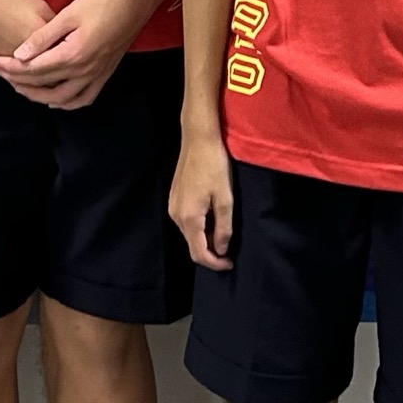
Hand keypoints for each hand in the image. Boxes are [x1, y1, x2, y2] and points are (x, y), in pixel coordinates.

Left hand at [0, 0, 167, 109]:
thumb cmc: (103, 0)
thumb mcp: (69, 14)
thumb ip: (43, 37)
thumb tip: (19, 54)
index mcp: (74, 55)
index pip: (34, 69)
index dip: (11, 68)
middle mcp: (85, 71)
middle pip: (45, 86)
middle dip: (18, 82)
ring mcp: (98, 75)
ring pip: (63, 99)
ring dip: (40, 96)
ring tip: (21, 88)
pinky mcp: (106, 73)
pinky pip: (84, 98)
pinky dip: (67, 103)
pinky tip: (56, 99)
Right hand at [171, 134, 235, 268]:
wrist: (198, 139)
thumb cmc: (215, 166)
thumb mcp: (225, 199)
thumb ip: (223, 227)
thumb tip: (221, 250)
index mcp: (189, 218)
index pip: (199, 253)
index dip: (215, 263)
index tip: (230, 263)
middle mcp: (176, 216)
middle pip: (192, 245)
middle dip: (211, 251)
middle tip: (229, 248)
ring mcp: (172, 206)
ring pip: (189, 234)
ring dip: (205, 238)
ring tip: (222, 230)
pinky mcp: (174, 198)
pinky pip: (186, 222)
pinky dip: (199, 227)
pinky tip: (211, 217)